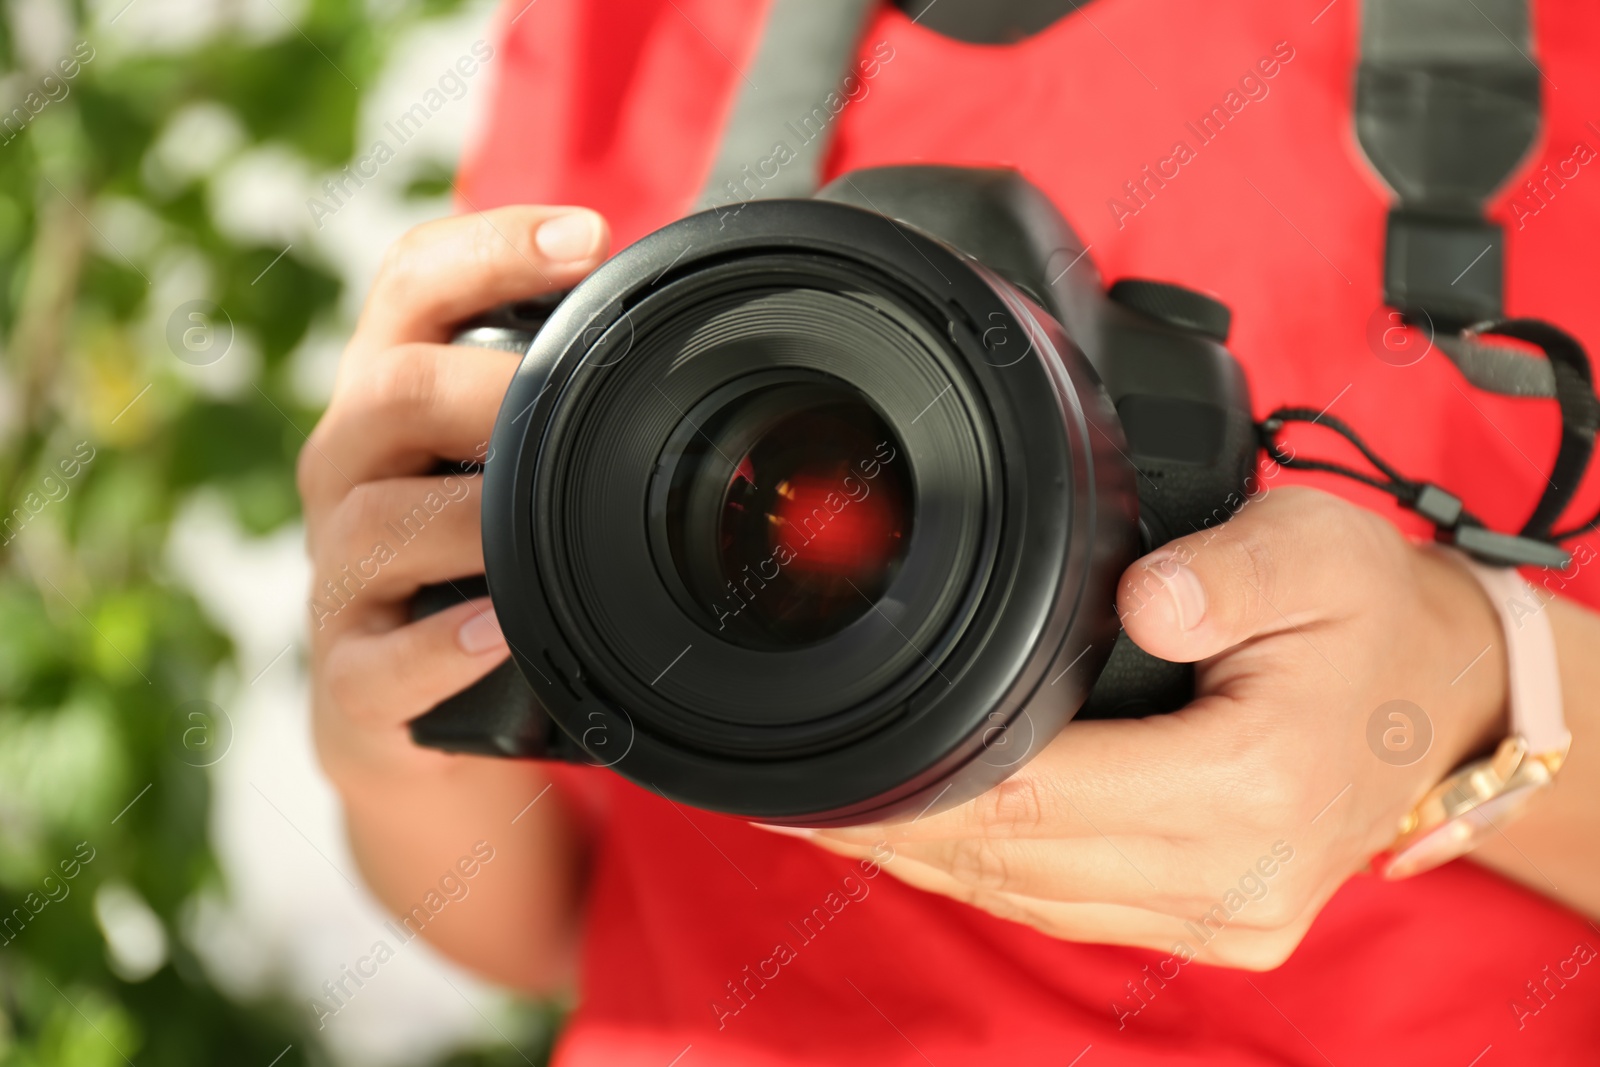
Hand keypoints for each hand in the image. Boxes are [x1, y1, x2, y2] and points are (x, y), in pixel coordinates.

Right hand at [296, 206, 607, 990]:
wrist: (399, 714)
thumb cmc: (471, 562)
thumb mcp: (500, 464)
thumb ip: (554, 403)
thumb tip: (697, 335)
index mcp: (389, 397)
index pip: (411, 284)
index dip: (489, 247)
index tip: (587, 235)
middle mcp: (348, 470)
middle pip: (390, 389)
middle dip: (488, 386)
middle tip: (572, 396)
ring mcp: (339, 576)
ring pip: (379, 519)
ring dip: (472, 515)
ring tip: (540, 520)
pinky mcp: (350, 678)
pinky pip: (382, 658)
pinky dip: (443, 644)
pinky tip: (497, 629)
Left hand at [805, 486, 1508, 968]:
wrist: (1441, 698)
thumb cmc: (1372, 617)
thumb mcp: (1317, 549)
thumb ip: (1226, 572)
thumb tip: (1140, 598)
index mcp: (1249, 786)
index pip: (1041, 798)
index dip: (925, 787)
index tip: (839, 765)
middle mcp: (1232, 876)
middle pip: (1018, 861)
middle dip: (902, 830)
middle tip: (803, 794)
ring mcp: (1225, 916)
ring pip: (1035, 900)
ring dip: (933, 861)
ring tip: (839, 818)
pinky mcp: (1215, 923)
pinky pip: (1072, 911)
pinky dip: (991, 879)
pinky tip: (932, 843)